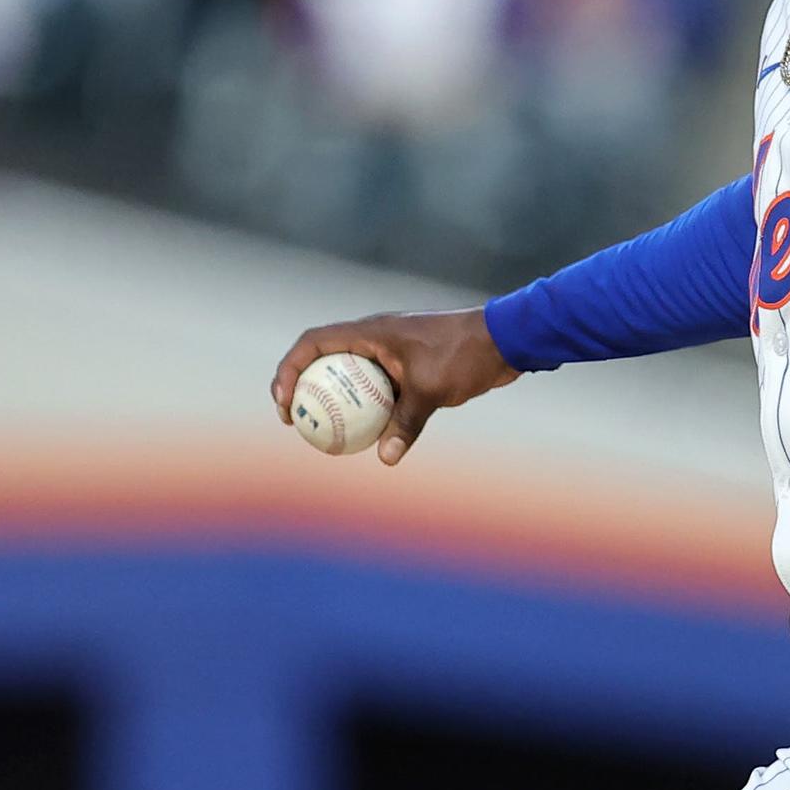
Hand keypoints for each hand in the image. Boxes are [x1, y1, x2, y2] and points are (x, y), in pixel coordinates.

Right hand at [270, 307, 517, 466]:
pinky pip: (375, 386)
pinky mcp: (406, 365)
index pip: (312, 343)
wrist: (504, 339)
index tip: (285, 403)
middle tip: (295, 422)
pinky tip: (367, 436)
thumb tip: (385, 458)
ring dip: (332, 399)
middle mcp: (374, 337)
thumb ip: (406, 422)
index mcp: (369, 331)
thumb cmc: (465, 355)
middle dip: (301, 387)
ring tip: (323, 432)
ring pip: (349, 374)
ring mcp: (390, 350)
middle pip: (322, 359)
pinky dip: (364, 406)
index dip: (288, 369)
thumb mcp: (432, 390)